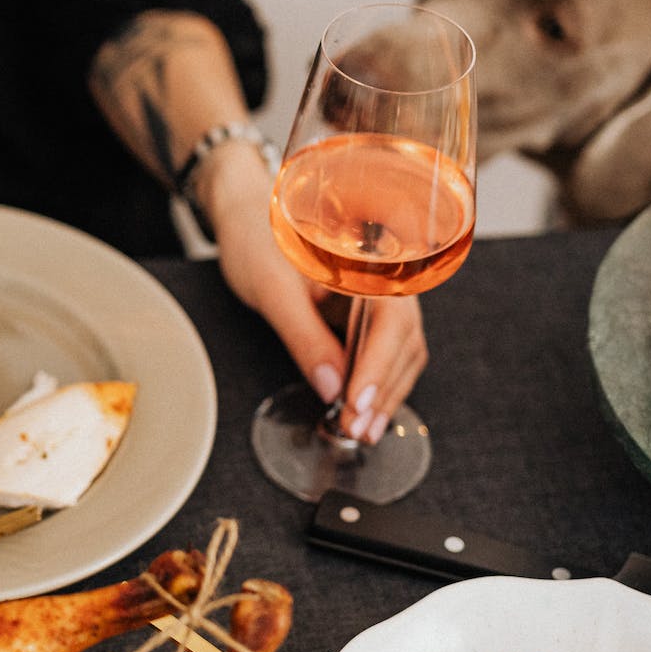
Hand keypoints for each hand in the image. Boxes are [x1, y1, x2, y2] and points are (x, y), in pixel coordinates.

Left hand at [203, 144, 427, 442]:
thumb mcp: (273, 290)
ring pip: (400, 354)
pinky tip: (363, 413)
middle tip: (357, 429)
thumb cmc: (258, 241)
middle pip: (403, 342)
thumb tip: (329, 387)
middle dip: (381, 390)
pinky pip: (384, 353)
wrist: (247, 219)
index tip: (357, 402)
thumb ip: (303, 336)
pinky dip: (375, 385)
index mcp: (370, 261)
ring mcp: (380, 300)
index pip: (389, 321)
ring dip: (384, 395)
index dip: (377, 366)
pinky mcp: (367, 318)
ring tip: (362, 431)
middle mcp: (385, 280)